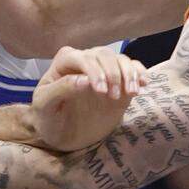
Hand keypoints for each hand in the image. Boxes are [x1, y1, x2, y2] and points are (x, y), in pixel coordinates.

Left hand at [31, 46, 146, 149]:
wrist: (61, 134)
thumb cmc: (48, 117)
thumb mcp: (44, 105)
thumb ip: (61, 89)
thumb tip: (84, 80)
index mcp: (64, 62)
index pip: (82, 57)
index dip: (94, 71)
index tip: (100, 91)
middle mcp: (84, 60)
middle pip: (104, 55)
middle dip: (112, 73)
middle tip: (114, 97)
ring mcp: (103, 70)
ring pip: (120, 59)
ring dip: (129, 73)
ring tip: (132, 93)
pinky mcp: (118, 81)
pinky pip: (131, 68)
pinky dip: (139, 72)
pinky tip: (144, 84)